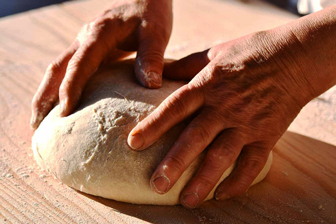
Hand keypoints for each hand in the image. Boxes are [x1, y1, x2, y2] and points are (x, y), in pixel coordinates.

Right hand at [31, 0, 171, 128]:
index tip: (65, 112)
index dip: (70, 88)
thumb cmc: (151, 14)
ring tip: (40, 122)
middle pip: (57, 68)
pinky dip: (60, 88)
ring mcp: (84, 45)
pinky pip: (70, 70)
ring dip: (46, 94)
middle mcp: (85, 39)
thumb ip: (152, 57)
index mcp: (100, 34)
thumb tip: (150, 85)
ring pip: (58, 70)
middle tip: (37, 124)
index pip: (80, 63)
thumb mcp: (156, 34)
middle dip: (45, 96)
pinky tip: (61, 106)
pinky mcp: (89, 50)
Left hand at [127, 29, 315, 207]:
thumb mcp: (213, 53)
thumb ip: (185, 66)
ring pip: (223, 156)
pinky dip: (238, 182)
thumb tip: (159, 72)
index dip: (154, 125)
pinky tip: (222, 195)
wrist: (294, 57)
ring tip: (187, 201)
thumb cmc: (249, 53)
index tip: (133, 143)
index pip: (176, 107)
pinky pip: (252, 163)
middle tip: (156, 184)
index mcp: (208, 85)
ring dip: (204, 180)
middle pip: (196, 138)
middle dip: (175, 163)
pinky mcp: (267, 135)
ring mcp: (247, 123)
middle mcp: (225, 107)